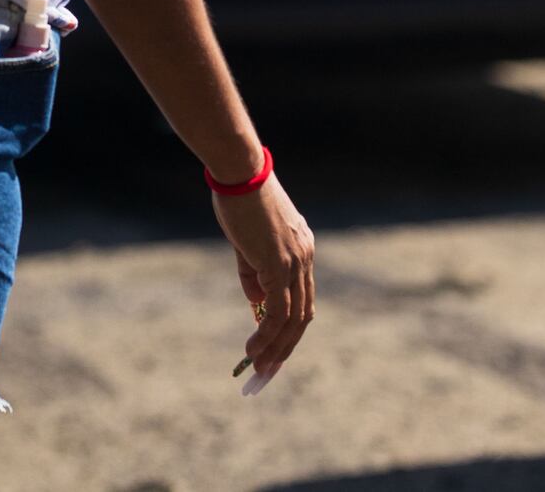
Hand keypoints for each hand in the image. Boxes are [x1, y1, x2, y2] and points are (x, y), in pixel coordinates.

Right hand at [212, 173, 315, 389]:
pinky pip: (278, 310)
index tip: (273, 350)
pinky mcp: (279, 264)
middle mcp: (305, 259)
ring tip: (258, 367)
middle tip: (268, 371)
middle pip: (304, 315)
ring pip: (293, 319)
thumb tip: (258, 306)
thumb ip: (254, 275)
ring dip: (276, 348)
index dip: (289, 329)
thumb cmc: (239, 200)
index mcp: (302, 251)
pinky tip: (252, 348)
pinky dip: (266, 334)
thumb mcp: (247, 243)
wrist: (240, 173)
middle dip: (286, 347)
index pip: (302, 299)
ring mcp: (295, 262)